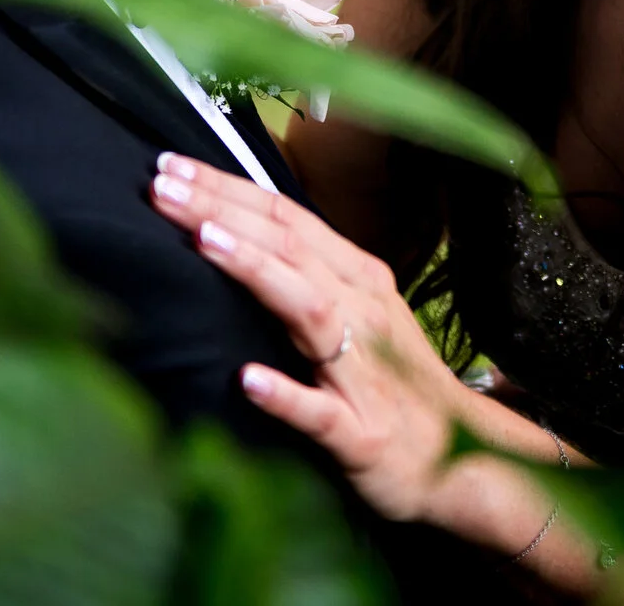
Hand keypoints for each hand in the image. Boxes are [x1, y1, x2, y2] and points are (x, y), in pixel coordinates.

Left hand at [149, 153, 468, 522]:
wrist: (461, 457)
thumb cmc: (392, 384)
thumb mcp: (357, 317)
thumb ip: (308, 277)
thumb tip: (238, 234)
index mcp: (360, 280)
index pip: (288, 219)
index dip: (230, 189)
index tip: (172, 166)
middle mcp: (364, 312)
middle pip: (290, 247)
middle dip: (224, 211)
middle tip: (163, 185)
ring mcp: (364, 372)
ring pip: (308, 309)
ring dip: (255, 270)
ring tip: (202, 239)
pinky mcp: (362, 435)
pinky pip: (321, 412)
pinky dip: (285, 393)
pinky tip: (246, 379)